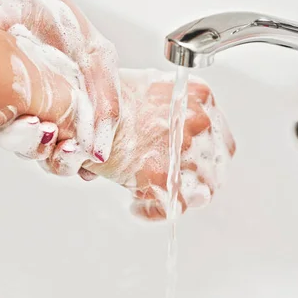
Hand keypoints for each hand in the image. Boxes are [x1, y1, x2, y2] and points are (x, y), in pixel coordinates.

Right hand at [0, 69, 235, 219]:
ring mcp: (183, 150)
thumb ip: (169, 106)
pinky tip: (137, 205)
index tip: (191, 162)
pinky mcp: (163, 176)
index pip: (219, 133)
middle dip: (195, 176)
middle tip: (173, 183)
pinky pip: (172, 207)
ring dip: (178, 196)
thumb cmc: (104, 97)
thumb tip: (168, 131)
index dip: (206, 152)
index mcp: (197, 95)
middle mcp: (198, 120)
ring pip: (201, 189)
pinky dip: (154, 211)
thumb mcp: (148, 86)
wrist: (79, 107)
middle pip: (217, 162)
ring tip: (151, 195)